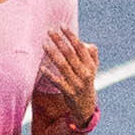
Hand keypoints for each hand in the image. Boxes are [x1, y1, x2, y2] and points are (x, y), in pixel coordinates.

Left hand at [34, 20, 98, 134]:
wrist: (86, 108)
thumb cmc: (86, 84)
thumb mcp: (92, 70)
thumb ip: (91, 55)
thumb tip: (86, 43)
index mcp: (91, 66)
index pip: (80, 47)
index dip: (71, 36)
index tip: (62, 26)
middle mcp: (85, 73)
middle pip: (70, 54)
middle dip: (60, 41)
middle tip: (50, 31)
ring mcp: (77, 83)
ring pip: (63, 65)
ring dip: (53, 53)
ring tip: (44, 43)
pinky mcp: (68, 92)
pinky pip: (57, 81)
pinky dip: (50, 74)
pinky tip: (41, 66)